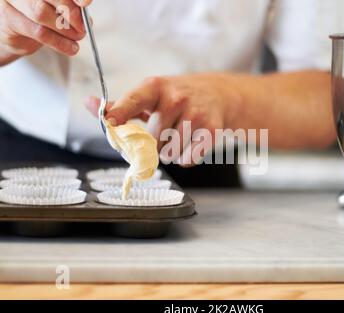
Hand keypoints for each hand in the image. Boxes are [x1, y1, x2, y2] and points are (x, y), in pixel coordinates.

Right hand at [0, 0, 91, 60]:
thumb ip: (71, 6)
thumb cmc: (38, 17)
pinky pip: (39, 32)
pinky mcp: (10, 20)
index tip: (85, 3)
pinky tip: (71, 48)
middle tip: (83, 28)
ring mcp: (12, 1)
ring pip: (41, 13)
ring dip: (66, 30)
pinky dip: (60, 43)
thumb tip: (85, 9)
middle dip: (72, 13)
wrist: (16, 34)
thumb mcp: (58, 9)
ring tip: (77, 38)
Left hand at [86, 74, 241, 165]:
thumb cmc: (177, 96)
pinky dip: (186, 158)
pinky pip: (187, 160)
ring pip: (169, 153)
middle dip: (155, 143)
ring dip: (171, 152)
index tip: (110, 122)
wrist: (219, 94)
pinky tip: (192, 142)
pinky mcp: (210, 131)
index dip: (120, 113)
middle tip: (165, 132)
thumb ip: (121, 105)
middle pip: (151, 140)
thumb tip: (90, 104)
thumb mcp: (151, 95)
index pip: (133, 101)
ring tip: (179, 135)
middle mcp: (175, 98)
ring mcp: (195, 114)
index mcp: (155, 87)